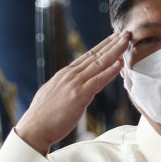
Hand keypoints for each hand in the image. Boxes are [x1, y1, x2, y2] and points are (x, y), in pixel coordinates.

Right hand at [15, 31, 128, 154]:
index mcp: (64, 74)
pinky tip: (120, 63)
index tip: (113, 38)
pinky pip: (98, 80)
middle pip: (95, 55)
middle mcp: (70, 75)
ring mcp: (74, 84)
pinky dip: (110, 71)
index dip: (102, 46)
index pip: (87, 57)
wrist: (33, 129)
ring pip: (99, 63)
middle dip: (112, 43)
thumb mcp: (53, 95)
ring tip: (127, 41)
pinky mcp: (79, 96)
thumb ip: (64, 88)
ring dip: (115, 51)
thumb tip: (70, 89)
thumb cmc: (42, 117)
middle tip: (126, 33)